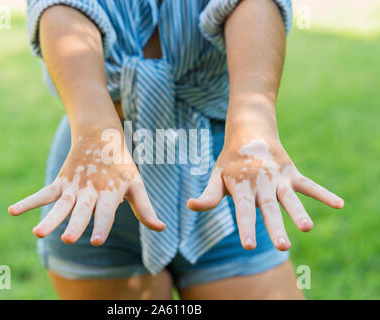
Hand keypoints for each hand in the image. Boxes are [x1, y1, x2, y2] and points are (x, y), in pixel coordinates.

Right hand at [9, 126, 164, 245]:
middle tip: (67, 238)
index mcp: (110, 192)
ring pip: (61, 204)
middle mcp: (90, 191)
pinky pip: (44, 193)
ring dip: (50, 218)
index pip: (106, 212)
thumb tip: (161, 227)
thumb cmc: (121, 165)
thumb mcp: (136, 184)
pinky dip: (29, 201)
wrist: (101, 135)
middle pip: (82, 210)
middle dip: (75, 224)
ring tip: (37, 232)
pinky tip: (12, 211)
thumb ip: (145, 208)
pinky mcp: (61, 182)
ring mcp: (74, 187)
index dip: (101, 225)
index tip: (95, 240)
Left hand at [188, 131, 343, 250]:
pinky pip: (309, 184)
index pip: (243, 209)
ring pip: (290, 197)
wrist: (250, 132)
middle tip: (283, 247)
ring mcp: (278, 178)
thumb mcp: (217, 176)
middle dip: (275, 227)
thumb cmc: (231, 161)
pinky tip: (339, 204)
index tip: (249, 245)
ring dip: (299, 212)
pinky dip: (323, 194)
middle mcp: (261, 183)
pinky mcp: (292, 173)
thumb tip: (190, 206)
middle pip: (269, 208)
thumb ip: (209, 195)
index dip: (246, 226)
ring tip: (307, 228)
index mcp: (241, 185)